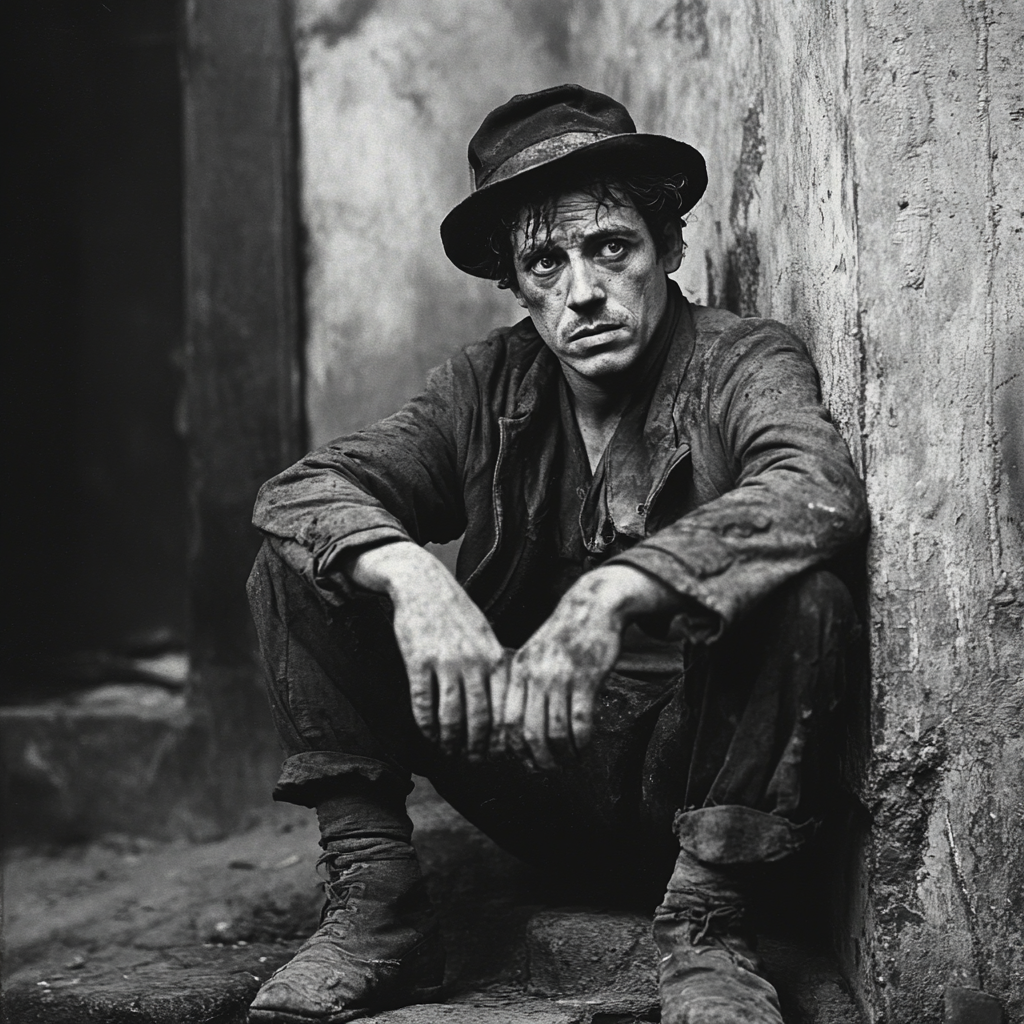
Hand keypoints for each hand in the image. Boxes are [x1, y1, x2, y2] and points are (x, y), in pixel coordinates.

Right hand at [344, 542, 505, 757]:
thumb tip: (504, 702)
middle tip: (471, 760)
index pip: (503, 707)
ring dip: (449, 741)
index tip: (495, 752)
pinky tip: (428, 733)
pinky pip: (424, 704)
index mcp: (494, 657)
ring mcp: (445, 662)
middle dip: (476, 747)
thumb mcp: (484, 635)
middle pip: (480, 720)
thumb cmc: (455, 612)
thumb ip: (494, 666)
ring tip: (448, 750)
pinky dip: (426, 726)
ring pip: (451, 717)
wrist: (423, 583)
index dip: (500, 736)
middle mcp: (474, 662)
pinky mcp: (418, 662)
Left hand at [496, 565, 678, 768]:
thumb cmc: (563, 636)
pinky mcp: (586, 678)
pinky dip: (582, 742)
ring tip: (570, 761)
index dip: (514, 749)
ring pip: (555, 732)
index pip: (506, 721)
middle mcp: (535, 676)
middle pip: (528, 732)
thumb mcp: (533, 655)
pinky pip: (580, 722)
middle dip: (538, 760)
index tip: (525, 761)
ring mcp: (560, 677)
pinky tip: (585, 746)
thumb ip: (524, 686)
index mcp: (518, 672)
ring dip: (563, 755)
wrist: (592, 607)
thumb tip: (518, 729)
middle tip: (549, 770)